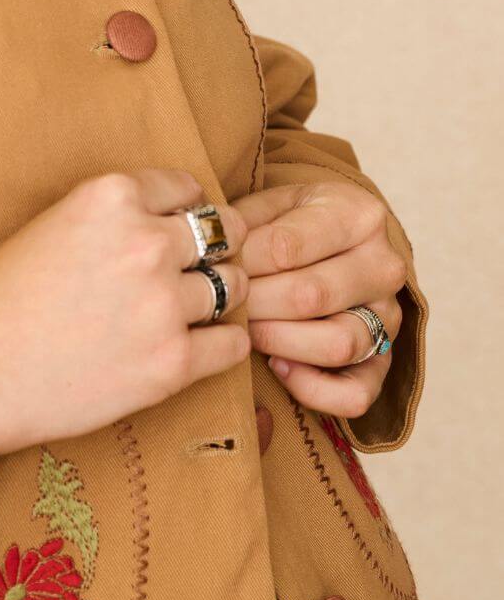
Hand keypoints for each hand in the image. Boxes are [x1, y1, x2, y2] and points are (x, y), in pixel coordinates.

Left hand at [226, 178, 405, 419]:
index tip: (212, 268)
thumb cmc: (292, 225)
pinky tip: (278, 366)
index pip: (285, 247)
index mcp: (358, 215)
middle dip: (253, 305)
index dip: (239, 264)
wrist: (337, 245)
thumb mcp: (270, 205)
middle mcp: (384, 266)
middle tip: (221, 304)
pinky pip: (356, 394)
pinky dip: (313, 389)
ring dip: (278, 342)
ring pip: (337, 344)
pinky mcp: (384, 362)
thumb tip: (209, 255)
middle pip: (309, 296)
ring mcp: (389, 317)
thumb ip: (243, 224)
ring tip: (247, 331)